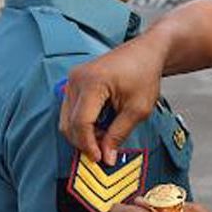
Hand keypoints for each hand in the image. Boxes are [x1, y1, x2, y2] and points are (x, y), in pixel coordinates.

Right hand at [59, 33, 163, 164]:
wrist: (145, 53)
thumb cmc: (144, 74)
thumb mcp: (137, 110)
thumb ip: (119, 134)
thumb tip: (106, 157)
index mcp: (93, 83)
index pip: (81, 123)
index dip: (89, 145)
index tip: (100, 159)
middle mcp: (77, 79)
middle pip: (69, 123)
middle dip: (85, 142)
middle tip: (105, 151)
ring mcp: (73, 79)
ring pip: (66, 119)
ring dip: (83, 134)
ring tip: (106, 135)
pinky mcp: (74, 82)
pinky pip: (70, 110)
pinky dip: (82, 124)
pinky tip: (101, 125)